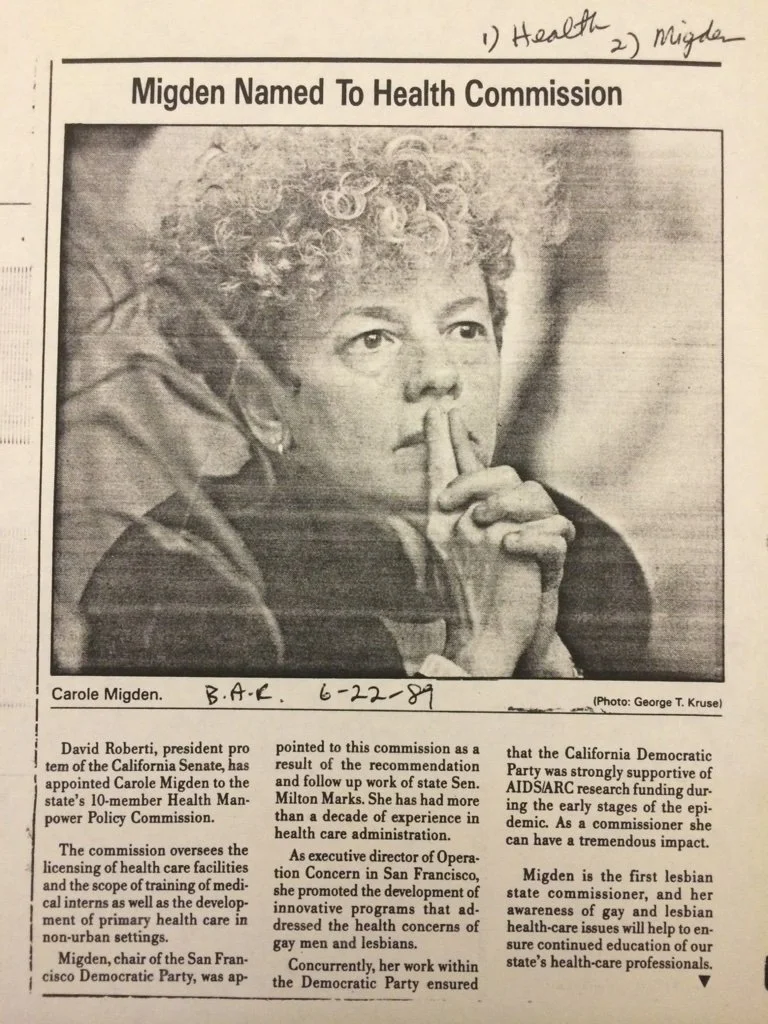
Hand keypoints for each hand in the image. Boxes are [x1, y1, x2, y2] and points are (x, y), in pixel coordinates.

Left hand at [435, 410, 576, 676]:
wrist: (498, 638)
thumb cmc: (473, 595)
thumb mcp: (443, 563)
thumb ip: (423, 534)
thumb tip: (392, 518)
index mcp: (478, 513)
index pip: (467, 467)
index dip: (453, 440)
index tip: (440, 412)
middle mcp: (507, 519)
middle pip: (505, 474)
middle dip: (478, 481)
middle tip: (450, 505)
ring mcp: (531, 538)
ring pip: (537, 497)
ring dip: (507, 504)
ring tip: (480, 523)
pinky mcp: (550, 565)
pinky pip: (556, 538)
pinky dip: (531, 539)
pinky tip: (507, 545)